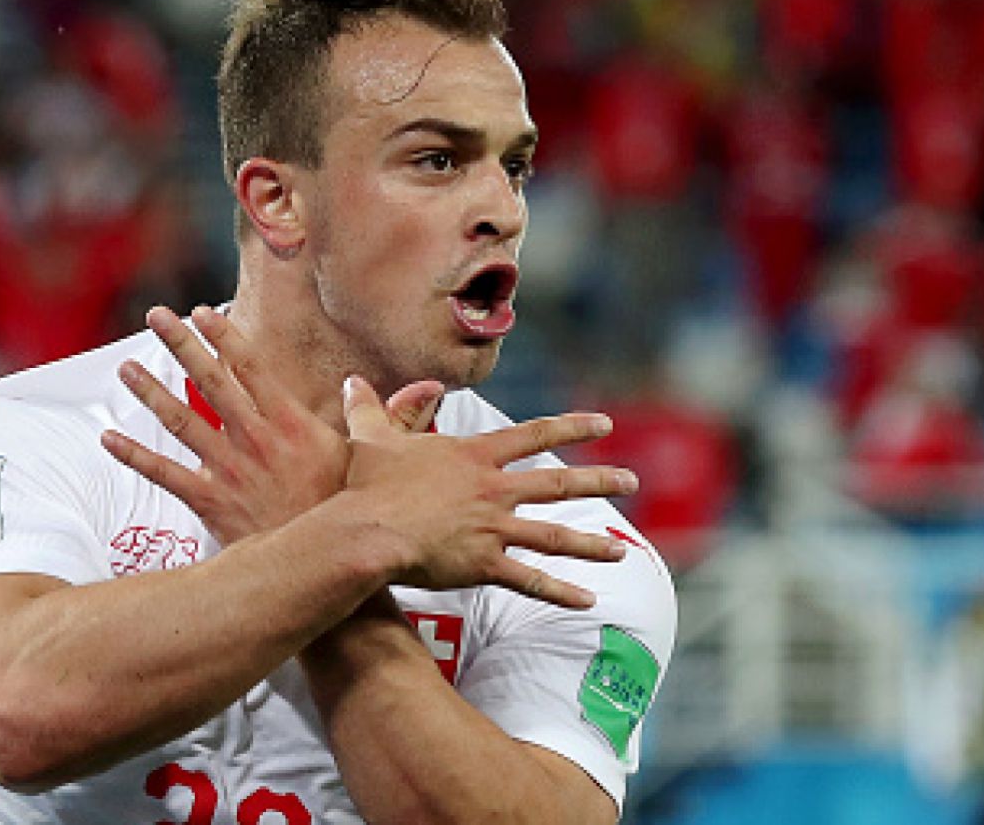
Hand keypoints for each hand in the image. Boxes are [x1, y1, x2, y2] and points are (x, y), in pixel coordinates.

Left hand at [101, 306, 443, 543]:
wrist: (332, 568)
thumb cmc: (354, 515)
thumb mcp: (377, 461)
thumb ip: (394, 419)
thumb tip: (428, 388)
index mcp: (291, 422)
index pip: (252, 367)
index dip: (225, 336)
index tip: (202, 311)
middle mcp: (256, 439)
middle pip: (211, 381)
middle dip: (181, 345)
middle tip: (157, 317)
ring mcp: (230, 470)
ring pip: (181, 420)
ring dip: (151, 391)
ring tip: (126, 366)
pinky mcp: (211, 503)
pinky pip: (165, 475)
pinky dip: (135, 456)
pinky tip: (108, 439)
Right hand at [337, 376, 636, 608]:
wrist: (368, 530)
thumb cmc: (367, 484)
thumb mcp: (370, 437)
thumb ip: (370, 407)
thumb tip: (352, 380)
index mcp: (474, 456)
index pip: (533, 435)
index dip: (571, 427)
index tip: (604, 424)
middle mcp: (493, 489)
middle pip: (557, 483)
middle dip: (598, 480)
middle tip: (631, 480)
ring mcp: (492, 528)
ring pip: (553, 535)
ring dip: (590, 543)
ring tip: (621, 553)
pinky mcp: (483, 565)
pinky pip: (529, 581)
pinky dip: (560, 593)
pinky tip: (588, 602)